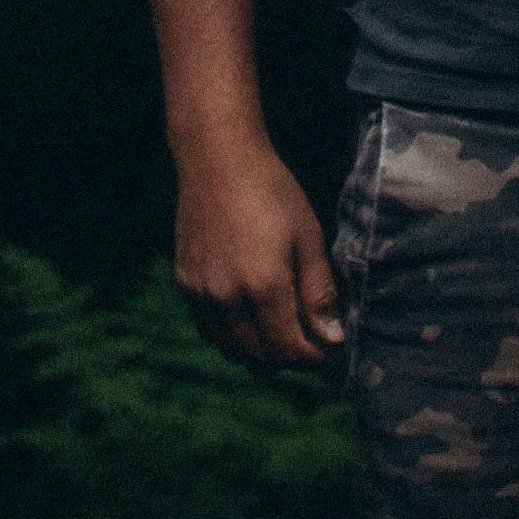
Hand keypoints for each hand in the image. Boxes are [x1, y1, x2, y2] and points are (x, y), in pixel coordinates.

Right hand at [172, 133, 345, 374]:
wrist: (218, 159)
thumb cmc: (271, 191)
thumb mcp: (307, 236)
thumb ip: (319, 292)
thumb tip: (334, 339)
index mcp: (264, 288)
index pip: (288, 351)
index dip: (311, 357)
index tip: (325, 347)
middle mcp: (228, 299)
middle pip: (260, 359)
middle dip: (287, 358)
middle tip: (304, 337)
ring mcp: (202, 295)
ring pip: (232, 350)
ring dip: (258, 350)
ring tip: (277, 326)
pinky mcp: (185, 285)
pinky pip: (209, 330)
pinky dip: (230, 334)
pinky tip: (246, 312)